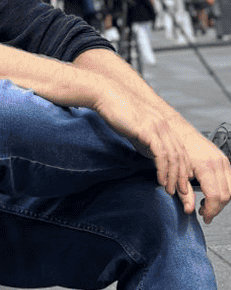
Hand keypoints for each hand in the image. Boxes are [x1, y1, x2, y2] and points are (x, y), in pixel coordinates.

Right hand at [91, 81, 193, 197]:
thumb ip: (146, 143)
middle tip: (180, 192)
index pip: (180, 150)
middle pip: (181, 155)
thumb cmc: (118, 112)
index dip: (183, 168)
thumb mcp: (137, 130)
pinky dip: (163, 169)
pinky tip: (160, 179)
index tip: (181, 184)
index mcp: (164, 125)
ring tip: (169, 190)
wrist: (107, 97)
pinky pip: (161, 154)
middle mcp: (165, 125)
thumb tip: (153, 159)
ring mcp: (158, 127)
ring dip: (173, 176)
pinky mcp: (148, 130)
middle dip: (182, 176)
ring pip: (173, 157)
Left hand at [181, 129, 230, 223]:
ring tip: (206, 205)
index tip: (204, 216)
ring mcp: (223, 161)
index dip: (210, 210)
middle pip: (226, 195)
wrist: (179, 131)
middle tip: (204, 213)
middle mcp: (218, 163)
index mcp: (206, 166)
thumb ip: (184, 193)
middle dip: (216, 208)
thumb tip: (189, 210)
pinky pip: (230, 181)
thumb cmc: (176, 149)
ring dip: (221, 201)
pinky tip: (211, 194)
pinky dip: (224, 191)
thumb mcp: (177, 173)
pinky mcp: (224, 160)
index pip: (215, 197)